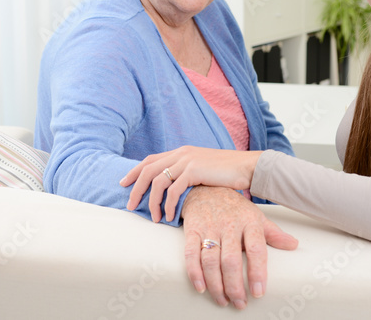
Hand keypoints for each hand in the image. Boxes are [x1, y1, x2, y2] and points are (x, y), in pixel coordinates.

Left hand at [120, 146, 260, 221]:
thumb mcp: (203, 169)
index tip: (123, 183)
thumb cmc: (227, 173)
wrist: (247, 167)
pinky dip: (168, 205)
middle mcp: (181, 153)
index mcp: (181, 152)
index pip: (150, 159)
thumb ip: (187, 174)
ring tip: (154, 218)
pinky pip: (173, 190)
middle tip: (129, 205)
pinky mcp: (194, 170)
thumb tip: (173, 189)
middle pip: (148, 170)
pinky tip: (170, 217)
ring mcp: (187, 160)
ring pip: (158, 181)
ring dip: (152, 202)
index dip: (134, 171)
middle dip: (135, 188)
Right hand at [180, 186, 297, 308]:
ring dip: (216, 284)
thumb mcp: (256, 216)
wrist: (205, 187)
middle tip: (239, 302)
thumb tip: (294, 245)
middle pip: (231, 260)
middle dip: (234, 286)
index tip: (258, 292)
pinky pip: (191, 254)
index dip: (258, 272)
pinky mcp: (192, 230)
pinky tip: (201, 287)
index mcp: (249, 221)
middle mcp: (229, 225)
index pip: (256, 249)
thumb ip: (273, 233)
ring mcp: (209, 227)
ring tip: (223, 300)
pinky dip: (194, 273)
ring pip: (210, 260)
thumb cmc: (234, 206)